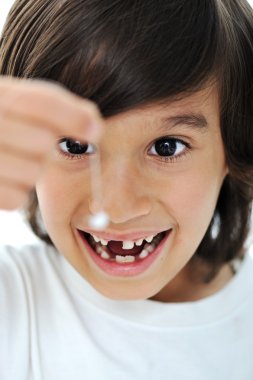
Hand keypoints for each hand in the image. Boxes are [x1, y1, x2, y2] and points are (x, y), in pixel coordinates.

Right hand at [0, 76, 102, 209]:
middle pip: (42, 141)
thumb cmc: (0, 127)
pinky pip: (16, 197)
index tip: (94, 129)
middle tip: (28, 143)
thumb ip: (51, 108)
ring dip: (29, 170)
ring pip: (33, 172)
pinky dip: (14, 191)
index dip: (72, 115)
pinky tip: (1, 178)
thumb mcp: (12, 105)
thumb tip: (93, 126)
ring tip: (9, 161)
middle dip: (45, 145)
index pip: (38, 101)